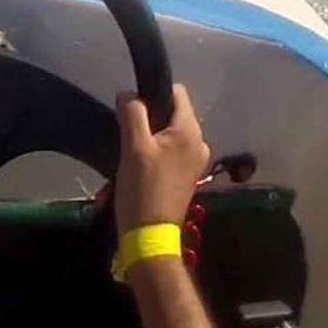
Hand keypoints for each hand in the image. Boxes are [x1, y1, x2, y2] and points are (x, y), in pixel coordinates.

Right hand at [114, 83, 210, 233]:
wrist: (150, 235)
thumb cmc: (143, 188)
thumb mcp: (133, 146)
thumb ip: (132, 113)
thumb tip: (128, 94)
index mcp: (190, 131)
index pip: (176, 92)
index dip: (152, 92)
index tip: (132, 108)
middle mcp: (199, 142)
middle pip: (172, 112)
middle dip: (150, 116)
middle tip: (128, 132)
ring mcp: (195, 161)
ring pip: (169, 132)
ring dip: (150, 135)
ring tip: (131, 151)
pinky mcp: (187, 175)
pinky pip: (171, 150)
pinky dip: (155, 151)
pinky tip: (139, 165)